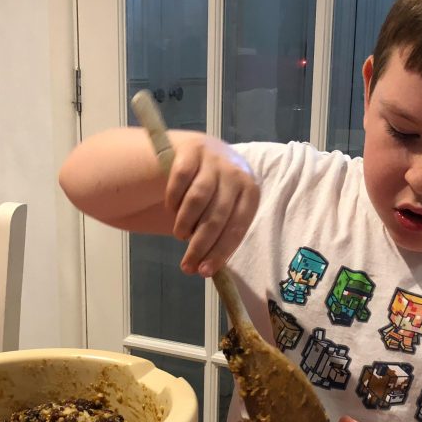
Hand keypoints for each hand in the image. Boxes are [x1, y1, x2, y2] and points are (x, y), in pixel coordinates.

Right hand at [165, 135, 258, 276]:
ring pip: (197, 199)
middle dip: (200, 246)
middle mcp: (235, 174)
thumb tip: (206, 268)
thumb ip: (221, 231)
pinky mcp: (192, 149)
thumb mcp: (228, 206)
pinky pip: (179, 180)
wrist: (205, 151)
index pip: (237, 227)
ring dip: (185, 223)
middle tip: (187, 265)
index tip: (204, 272)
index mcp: (250, 192)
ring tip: (180, 234)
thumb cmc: (218, 189)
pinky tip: (172, 209)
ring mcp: (214, 160)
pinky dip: (173, 200)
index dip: (220, 252)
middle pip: (216, 216)